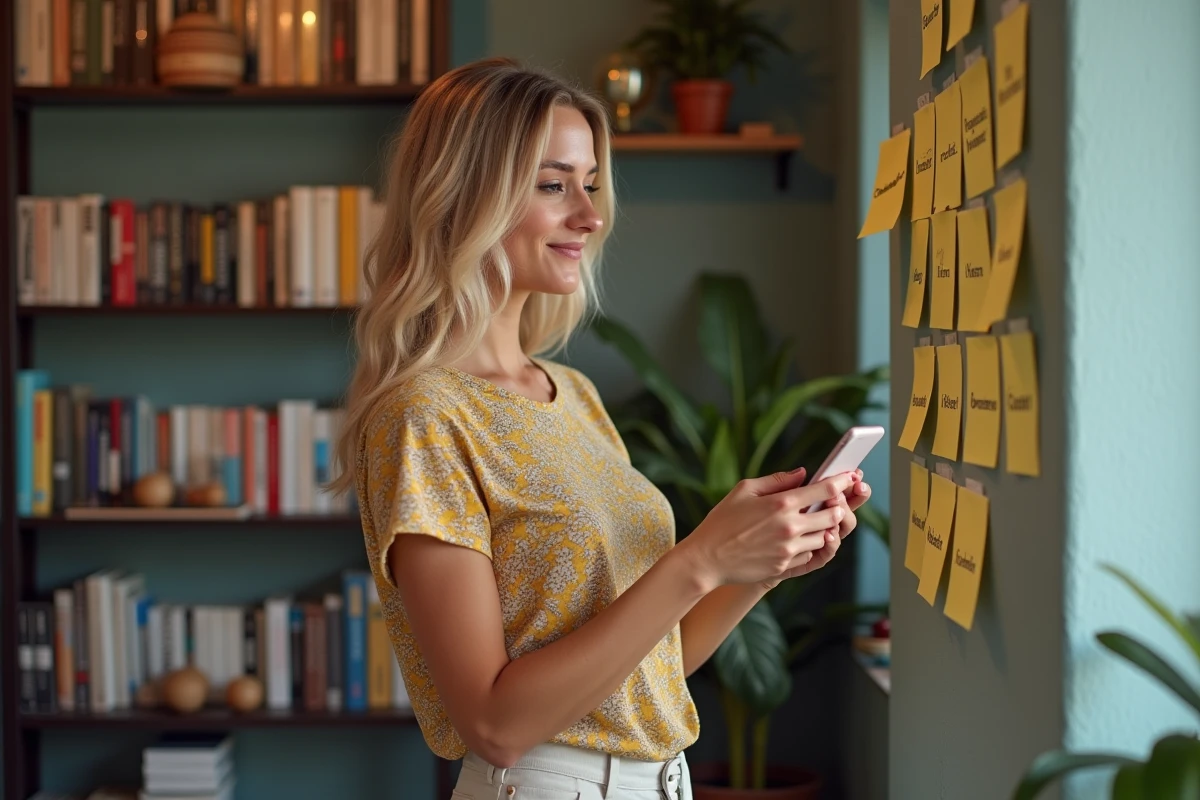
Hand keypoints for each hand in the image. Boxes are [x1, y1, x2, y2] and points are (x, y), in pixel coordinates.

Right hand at [677, 467, 856, 590]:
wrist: (707, 559)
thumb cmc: (722, 520)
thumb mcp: (744, 490)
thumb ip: (777, 480)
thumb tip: (803, 474)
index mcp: (780, 503)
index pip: (824, 489)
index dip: (842, 481)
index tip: (850, 476)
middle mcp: (789, 527)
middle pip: (833, 514)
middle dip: (837, 506)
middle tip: (832, 502)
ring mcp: (789, 549)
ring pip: (825, 537)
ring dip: (823, 528)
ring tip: (810, 521)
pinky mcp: (785, 567)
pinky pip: (810, 554)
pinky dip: (809, 545)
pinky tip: (795, 539)